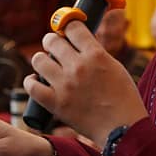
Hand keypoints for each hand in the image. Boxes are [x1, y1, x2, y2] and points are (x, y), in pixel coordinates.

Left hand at [26, 21, 147, 149]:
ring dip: (42, 59)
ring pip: (38, 59)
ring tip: (47, 65)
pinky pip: (31, 86)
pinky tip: (36, 80)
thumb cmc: (124, 98)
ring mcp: (64, 86)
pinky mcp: (55, 104)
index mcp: (95, 55)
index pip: (73, 27)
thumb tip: (78, 42)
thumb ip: (95, 53)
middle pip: (51, 40)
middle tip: (56, 47)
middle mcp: (78, 67)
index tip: (68, 30)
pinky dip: (31, 82)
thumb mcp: (115, 66)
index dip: (69, 26)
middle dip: (52, 41)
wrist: (122, 129)